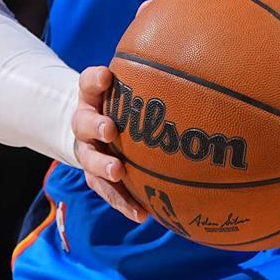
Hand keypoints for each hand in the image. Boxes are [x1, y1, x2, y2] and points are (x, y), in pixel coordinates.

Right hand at [71, 65, 146, 223]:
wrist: (95, 131)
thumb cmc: (122, 105)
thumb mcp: (128, 89)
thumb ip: (149, 78)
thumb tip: (196, 66)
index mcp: (91, 97)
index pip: (87, 83)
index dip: (95, 79)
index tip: (107, 76)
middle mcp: (84, 124)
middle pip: (83, 123)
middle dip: (96, 127)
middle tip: (110, 130)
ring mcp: (87, 152)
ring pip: (89, 161)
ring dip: (103, 167)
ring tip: (118, 172)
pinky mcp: (96, 177)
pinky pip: (107, 191)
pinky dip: (123, 202)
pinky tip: (141, 213)